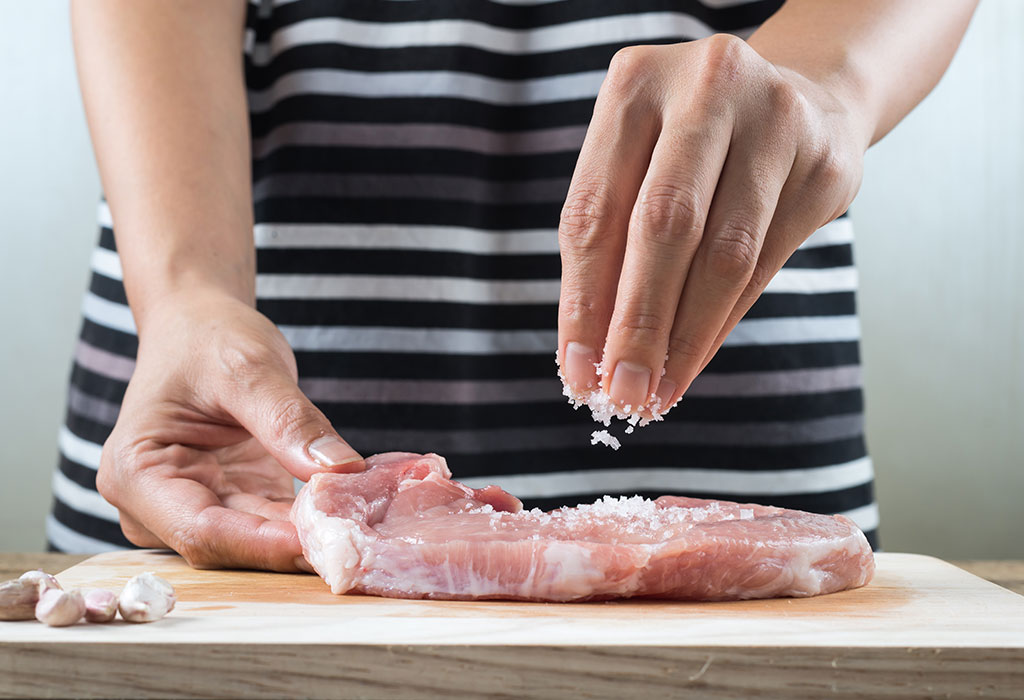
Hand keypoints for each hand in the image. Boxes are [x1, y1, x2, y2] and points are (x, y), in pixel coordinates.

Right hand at [97, 290, 364, 570]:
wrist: (199, 326)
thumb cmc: (206, 339)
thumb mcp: (249, 368)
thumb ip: (290, 420)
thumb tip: (340, 469)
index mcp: (136, 474)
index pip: (202, 530)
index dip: (263, 545)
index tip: (321, 546)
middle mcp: (155, 506)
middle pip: (230, 546)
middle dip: (292, 547)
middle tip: (360, 545)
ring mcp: (193, 509)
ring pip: (257, 544)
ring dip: (308, 539)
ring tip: (365, 531)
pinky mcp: (232, 504)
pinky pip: (274, 526)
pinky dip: (312, 523)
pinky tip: (354, 516)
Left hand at [557, 34, 868, 416]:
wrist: (800, 100)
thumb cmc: (691, 147)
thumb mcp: (636, 166)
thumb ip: (609, 245)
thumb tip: (588, 356)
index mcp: (635, 85)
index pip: (596, 210)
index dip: (583, 299)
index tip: (576, 368)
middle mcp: (707, 89)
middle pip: (664, 225)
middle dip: (638, 323)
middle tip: (622, 393)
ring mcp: (776, 120)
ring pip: (724, 253)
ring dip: (685, 336)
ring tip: (658, 389)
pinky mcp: (824, 163)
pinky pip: (766, 263)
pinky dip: (723, 322)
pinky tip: (695, 359)